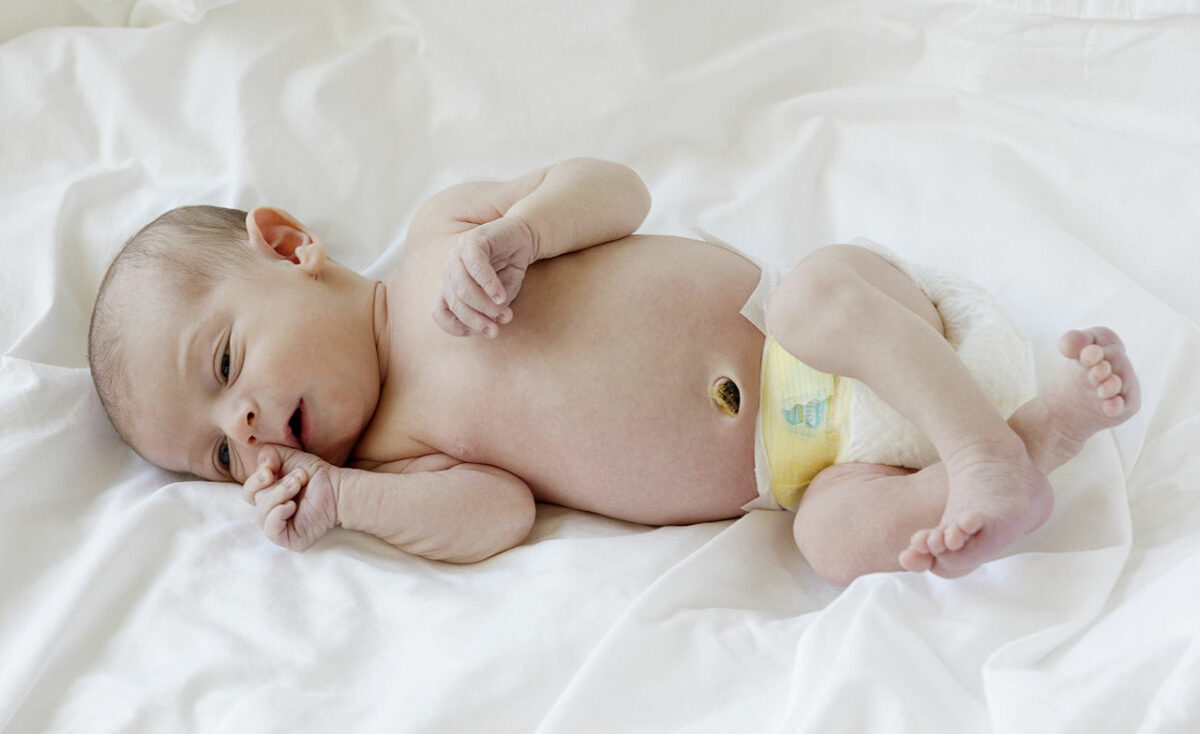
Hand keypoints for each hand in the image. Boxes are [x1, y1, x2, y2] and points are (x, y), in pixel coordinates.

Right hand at [242, 445, 339, 551]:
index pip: (249, 491)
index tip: (270, 470)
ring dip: (281, 494)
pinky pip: (271, 531)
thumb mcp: (287, 455)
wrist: (337, 487)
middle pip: (255, 500)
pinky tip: (292, 506)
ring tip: (298, 485)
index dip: (256, 480)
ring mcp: (278, 527)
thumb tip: (261, 470)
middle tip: (298, 478)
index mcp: (266, 495)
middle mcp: (270, 512)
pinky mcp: (288, 539)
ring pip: (262, 514)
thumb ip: (268, 454)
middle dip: (276, 485)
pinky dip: (278, 514)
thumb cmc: (313, 474)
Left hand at [433, 216, 536, 337]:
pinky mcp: (473, 241)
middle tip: (495, 331)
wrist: (524, 238)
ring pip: (463, 288)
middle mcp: (450, 269)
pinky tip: (501, 297)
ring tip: (504, 315)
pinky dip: (489, 285)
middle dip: (475, 320)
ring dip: (484, 305)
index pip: (440, 310)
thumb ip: (491, 311)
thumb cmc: (509, 269)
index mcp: (451, 284)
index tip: (474, 334)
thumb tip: (488, 328)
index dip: (454, 326)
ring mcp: (458, 254)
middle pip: (455, 302)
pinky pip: (476, 267)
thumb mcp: (500, 297)